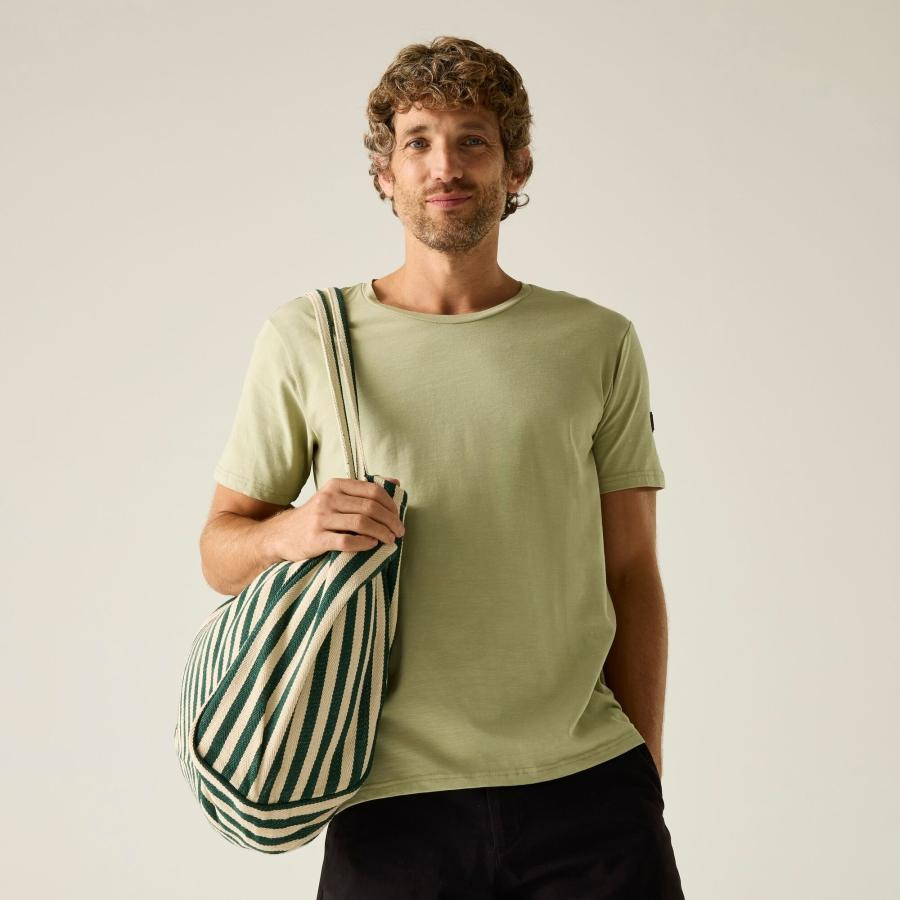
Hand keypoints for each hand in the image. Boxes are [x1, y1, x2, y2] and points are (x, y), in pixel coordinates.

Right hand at [270, 476, 404, 560]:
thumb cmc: (316, 517)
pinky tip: (371, 546)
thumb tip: (396, 482)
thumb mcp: (335, 496)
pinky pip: (346, 541)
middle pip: (369, 507)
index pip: (372, 490)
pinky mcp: (316, 538)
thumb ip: (363, 490)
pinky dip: (364, 544)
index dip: (390, 504)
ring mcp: (321, 518)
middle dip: (390, 521)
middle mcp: (328, 498)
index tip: (398, 516)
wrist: (281, 535)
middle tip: (399, 532)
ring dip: (381, 533)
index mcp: (336, 485)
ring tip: (390, 541)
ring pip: (361, 523)